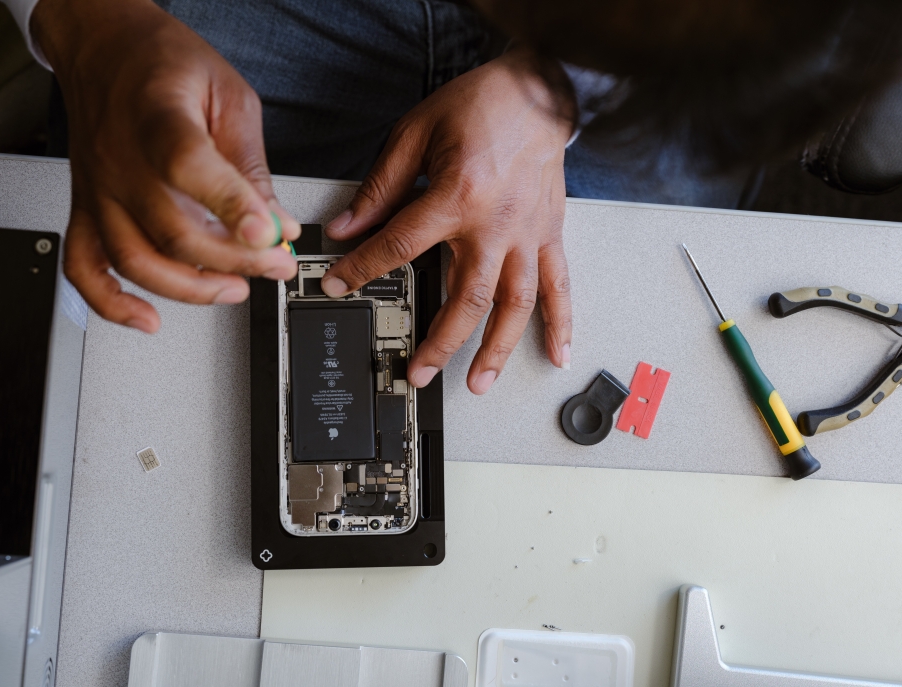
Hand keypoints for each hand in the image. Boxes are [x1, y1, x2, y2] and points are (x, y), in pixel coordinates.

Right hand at [31, 0, 300, 332]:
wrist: (104, 46)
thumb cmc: (163, 62)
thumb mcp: (228, 96)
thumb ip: (251, 163)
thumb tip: (276, 222)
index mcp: (158, 118)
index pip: (188, 168)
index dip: (232, 206)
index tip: (270, 233)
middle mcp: (119, 160)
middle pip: (173, 231)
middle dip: (236, 261)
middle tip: (276, 264)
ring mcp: (99, 190)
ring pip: (135, 260)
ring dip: (190, 289)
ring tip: (234, 290)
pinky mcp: (87, 208)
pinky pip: (84, 267)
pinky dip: (111, 303)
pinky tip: (148, 319)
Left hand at [323, 48, 575, 393]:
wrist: (537, 89)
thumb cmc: (481, 105)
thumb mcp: (415, 134)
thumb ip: (380, 187)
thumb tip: (347, 225)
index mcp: (457, 196)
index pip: (399, 246)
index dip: (362, 268)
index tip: (340, 285)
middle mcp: (496, 224)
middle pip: (465, 298)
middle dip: (440, 342)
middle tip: (418, 371)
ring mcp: (527, 235)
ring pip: (513, 305)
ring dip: (496, 349)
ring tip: (478, 383)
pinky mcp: (549, 236)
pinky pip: (559, 286)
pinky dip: (560, 322)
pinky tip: (556, 353)